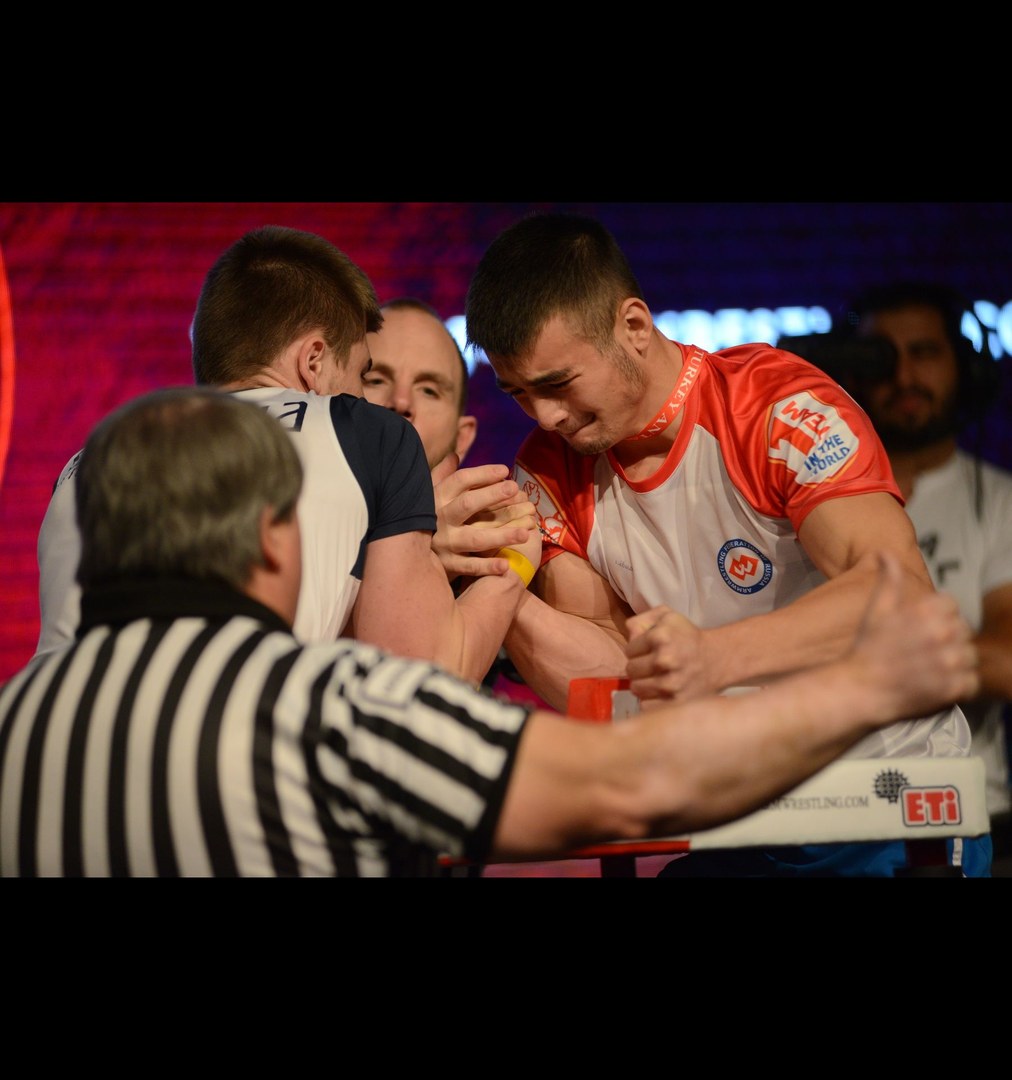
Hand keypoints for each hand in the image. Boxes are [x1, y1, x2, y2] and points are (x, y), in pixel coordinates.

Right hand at [430, 455, 537, 581]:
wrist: (404, 555)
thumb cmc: (423, 519)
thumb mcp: (426, 496)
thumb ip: (441, 476)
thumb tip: (454, 455)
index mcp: (437, 498)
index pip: (460, 481)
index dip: (483, 474)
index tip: (505, 470)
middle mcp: (440, 519)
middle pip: (468, 504)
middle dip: (492, 496)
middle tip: (515, 489)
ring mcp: (444, 543)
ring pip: (475, 538)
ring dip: (501, 535)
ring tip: (526, 532)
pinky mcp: (448, 565)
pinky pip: (470, 567)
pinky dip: (487, 567)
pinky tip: (506, 565)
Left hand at [623, 605, 715, 702]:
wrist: (718, 659)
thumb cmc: (687, 637)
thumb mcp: (667, 616)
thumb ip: (641, 620)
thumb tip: (629, 633)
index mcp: (660, 637)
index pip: (629, 650)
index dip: (637, 650)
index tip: (648, 651)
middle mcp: (664, 659)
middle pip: (630, 670)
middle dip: (638, 667)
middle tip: (652, 666)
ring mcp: (670, 683)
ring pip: (636, 688)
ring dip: (643, 684)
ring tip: (656, 679)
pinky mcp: (676, 702)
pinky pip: (645, 705)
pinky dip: (651, 701)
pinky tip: (661, 692)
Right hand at [848, 550, 978, 720]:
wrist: (861, 689)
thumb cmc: (867, 649)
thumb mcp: (876, 610)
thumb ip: (888, 580)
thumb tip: (885, 552)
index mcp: (926, 611)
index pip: (951, 606)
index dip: (938, 618)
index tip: (922, 631)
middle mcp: (942, 634)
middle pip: (963, 630)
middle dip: (948, 639)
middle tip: (925, 651)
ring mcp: (950, 662)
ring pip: (970, 656)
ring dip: (956, 662)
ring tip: (932, 669)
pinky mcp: (953, 688)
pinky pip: (971, 682)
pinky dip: (959, 685)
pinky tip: (938, 683)